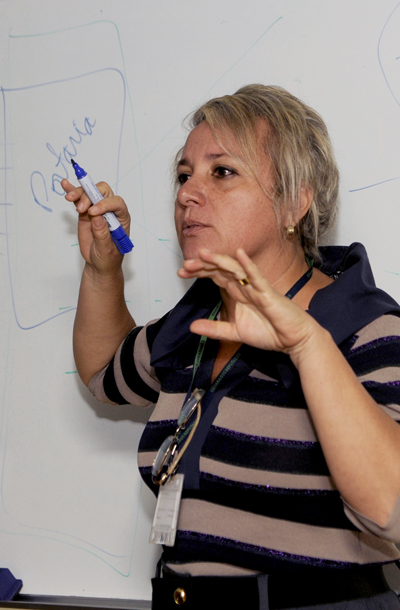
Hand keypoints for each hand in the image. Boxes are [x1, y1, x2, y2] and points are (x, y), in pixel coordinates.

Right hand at [62, 179, 130, 275]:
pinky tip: (65, 184)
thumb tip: (97, 218)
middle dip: (90, 196)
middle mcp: (110, 210)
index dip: (105, 204)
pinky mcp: (85, 213)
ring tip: (69, 198)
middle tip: (81, 209)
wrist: (99, 264)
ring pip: (89, 193)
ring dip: (79, 193)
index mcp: (121, 218)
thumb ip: (102, 234)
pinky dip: (72, 192)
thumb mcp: (106, 249)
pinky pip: (79, 200)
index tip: (93, 212)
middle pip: (102, 192)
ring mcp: (97, 210)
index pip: (117, 203)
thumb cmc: (108, 258)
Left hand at [178, 248, 319, 361]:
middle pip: (221, 270)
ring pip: (235, 269)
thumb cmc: (269, 333)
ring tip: (203, 254)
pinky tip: (239, 253)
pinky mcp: (268, 293)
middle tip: (185, 264)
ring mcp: (256, 288)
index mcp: (237, 293)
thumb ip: (215, 329)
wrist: (293, 340)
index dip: (199, 272)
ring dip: (219, 261)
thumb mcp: (234, 333)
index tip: (181, 272)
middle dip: (203, 265)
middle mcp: (245, 287)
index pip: (215, 277)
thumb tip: (192, 326)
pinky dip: (248, 265)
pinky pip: (257, 277)